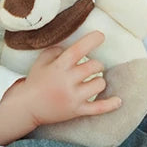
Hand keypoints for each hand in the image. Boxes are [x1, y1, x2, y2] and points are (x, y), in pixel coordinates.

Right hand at [0, 31, 121, 146]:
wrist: (27, 107)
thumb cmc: (36, 81)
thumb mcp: (41, 61)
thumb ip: (56, 50)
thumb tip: (73, 45)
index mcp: (59, 67)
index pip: (78, 50)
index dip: (92, 40)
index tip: (101, 35)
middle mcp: (67, 81)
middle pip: (94, 67)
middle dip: (96, 65)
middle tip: (92, 67)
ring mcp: (73, 97)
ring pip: (99, 84)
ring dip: (99, 81)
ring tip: (93, 82)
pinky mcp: (77, 111)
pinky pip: (98, 108)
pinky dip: (110, 104)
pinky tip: (119, 101)